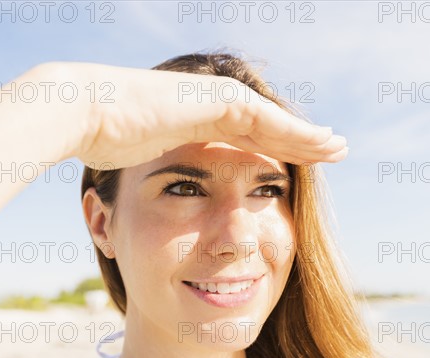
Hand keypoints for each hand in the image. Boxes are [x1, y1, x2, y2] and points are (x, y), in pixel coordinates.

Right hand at [72, 63, 347, 167]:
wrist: (91, 112)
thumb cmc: (110, 139)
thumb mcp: (146, 156)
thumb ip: (165, 164)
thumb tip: (163, 187)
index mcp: (202, 119)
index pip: (250, 136)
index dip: (278, 149)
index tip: (296, 168)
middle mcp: (216, 105)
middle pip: (270, 128)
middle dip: (302, 142)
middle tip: (334, 152)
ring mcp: (220, 99)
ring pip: (277, 122)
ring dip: (310, 136)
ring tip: (338, 148)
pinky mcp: (221, 100)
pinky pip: (270, 121)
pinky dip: (298, 133)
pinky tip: (324, 144)